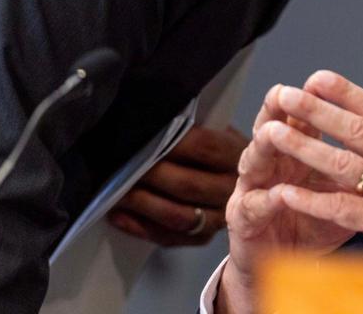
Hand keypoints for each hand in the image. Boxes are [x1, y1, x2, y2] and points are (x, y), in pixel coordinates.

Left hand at [107, 124, 245, 246]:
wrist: (246, 181)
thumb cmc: (216, 149)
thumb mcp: (215, 129)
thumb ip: (192, 128)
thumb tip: (152, 125)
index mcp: (236, 154)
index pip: (204, 147)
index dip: (172, 144)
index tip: (142, 139)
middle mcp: (232, 189)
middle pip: (188, 186)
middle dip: (150, 176)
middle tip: (120, 167)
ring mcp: (220, 217)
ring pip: (179, 216)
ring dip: (143, 204)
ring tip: (116, 193)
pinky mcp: (204, 237)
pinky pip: (170, 238)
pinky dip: (141, 227)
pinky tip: (119, 216)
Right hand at [217, 85, 356, 313]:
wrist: (282, 268)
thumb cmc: (316, 225)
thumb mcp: (347, 196)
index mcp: (297, 153)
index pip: (303, 119)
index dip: (313, 102)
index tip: (321, 82)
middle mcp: (273, 165)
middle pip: (273, 129)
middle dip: (280, 111)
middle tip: (285, 92)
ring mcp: (255, 190)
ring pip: (255, 161)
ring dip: (264, 146)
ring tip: (271, 132)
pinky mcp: (245, 221)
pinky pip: (255, 206)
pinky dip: (266, 199)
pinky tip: (277, 193)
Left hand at [263, 70, 362, 283]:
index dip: (348, 93)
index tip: (320, 78)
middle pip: (358, 129)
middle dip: (319, 109)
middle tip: (288, 94)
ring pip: (344, 162)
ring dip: (305, 146)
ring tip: (275, 133)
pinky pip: (343, 208)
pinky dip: (311, 200)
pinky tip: (286, 193)